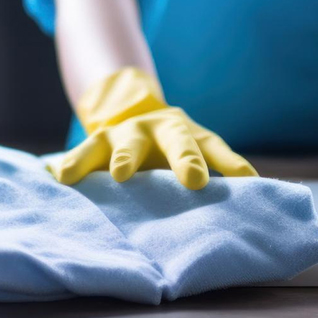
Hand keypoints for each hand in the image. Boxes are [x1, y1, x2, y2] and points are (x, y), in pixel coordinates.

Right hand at [47, 67, 257, 189]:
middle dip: (186, 159)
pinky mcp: (98, 140)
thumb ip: (217, 176)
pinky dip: (75, 164)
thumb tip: (254, 205)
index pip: (216, 148)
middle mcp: (163, 128)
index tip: (248, 181)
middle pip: (178, 140)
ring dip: (126, 156)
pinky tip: (62, 176)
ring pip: (128, 142)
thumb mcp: (195, 155)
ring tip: (120, 174)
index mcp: (192, 134)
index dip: (232, 164)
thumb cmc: (172, 151)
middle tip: (195, 179)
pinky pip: (85, 152)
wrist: (128, 112)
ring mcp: (128, 132)